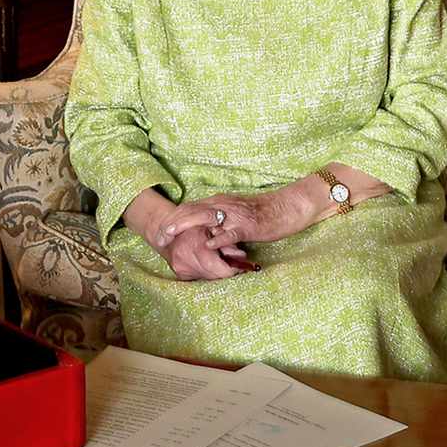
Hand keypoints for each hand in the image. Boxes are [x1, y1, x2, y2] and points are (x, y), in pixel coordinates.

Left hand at [158, 188, 315, 249]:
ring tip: (172, 236)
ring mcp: (235, 214)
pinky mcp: (248, 225)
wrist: (287, 207)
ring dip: (187, 226)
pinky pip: (230, 231)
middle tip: (159, 237)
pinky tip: (207, 244)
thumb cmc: (263, 212)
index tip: (160, 232)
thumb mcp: (236, 213)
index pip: (190, 207)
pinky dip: (218, 237)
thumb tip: (205, 233)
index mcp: (220, 202)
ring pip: (206, 217)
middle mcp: (224, 205)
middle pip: (192, 210)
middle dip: (173, 223)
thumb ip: (219, 220)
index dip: (173, 219)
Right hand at [161, 226, 250, 280]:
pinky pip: (199, 276)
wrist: (167, 228)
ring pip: (207, 277)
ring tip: (221, 262)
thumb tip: (242, 256)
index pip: (219, 268)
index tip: (241, 267)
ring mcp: (181, 267)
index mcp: (196, 245)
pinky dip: (206, 271)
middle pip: (214, 275)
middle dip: (226, 271)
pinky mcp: (179, 273)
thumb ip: (228, 240)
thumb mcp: (213, 225)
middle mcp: (186, 258)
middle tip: (235, 266)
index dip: (232, 269)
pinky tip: (208, 262)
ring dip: (216, 272)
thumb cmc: (194, 223)